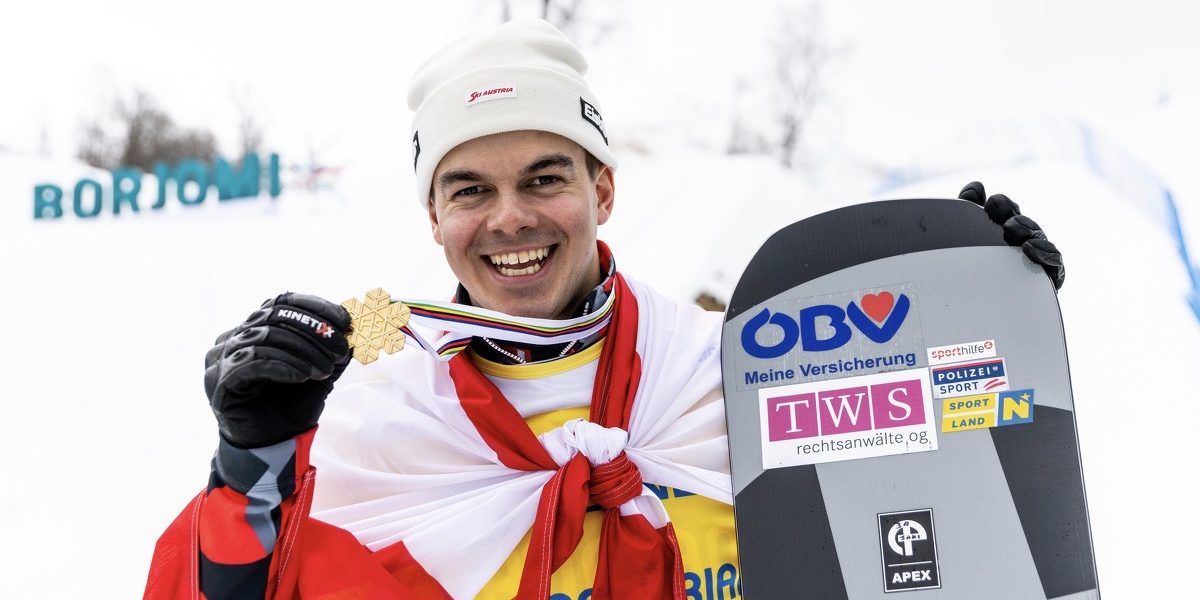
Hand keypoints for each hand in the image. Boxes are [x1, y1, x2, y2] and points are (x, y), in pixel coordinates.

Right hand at [204, 293, 352, 447]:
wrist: (271, 446)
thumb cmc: (291, 406)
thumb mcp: (319, 373)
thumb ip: (331, 351)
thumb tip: (355, 329)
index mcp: (254, 329)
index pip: (282, 303)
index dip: (314, 307)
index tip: (344, 320)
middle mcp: (233, 338)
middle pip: (274, 317)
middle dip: (313, 331)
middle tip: (340, 350)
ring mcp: (222, 359)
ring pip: (264, 338)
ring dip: (302, 352)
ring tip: (325, 371)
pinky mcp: (220, 381)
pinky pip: (252, 363)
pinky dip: (282, 366)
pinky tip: (303, 377)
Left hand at [958, 181, 1064, 289]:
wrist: (974, 315)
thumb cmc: (970, 277)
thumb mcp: (964, 240)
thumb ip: (966, 211)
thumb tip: (975, 186)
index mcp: (1002, 234)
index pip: (1006, 212)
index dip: (1001, 205)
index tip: (990, 202)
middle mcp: (1021, 245)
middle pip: (1023, 223)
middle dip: (1013, 215)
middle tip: (999, 215)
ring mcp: (1035, 262)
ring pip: (1039, 239)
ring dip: (1027, 230)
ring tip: (1012, 229)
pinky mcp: (1048, 280)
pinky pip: (1054, 264)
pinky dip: (1046, 255)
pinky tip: (1029, 250)